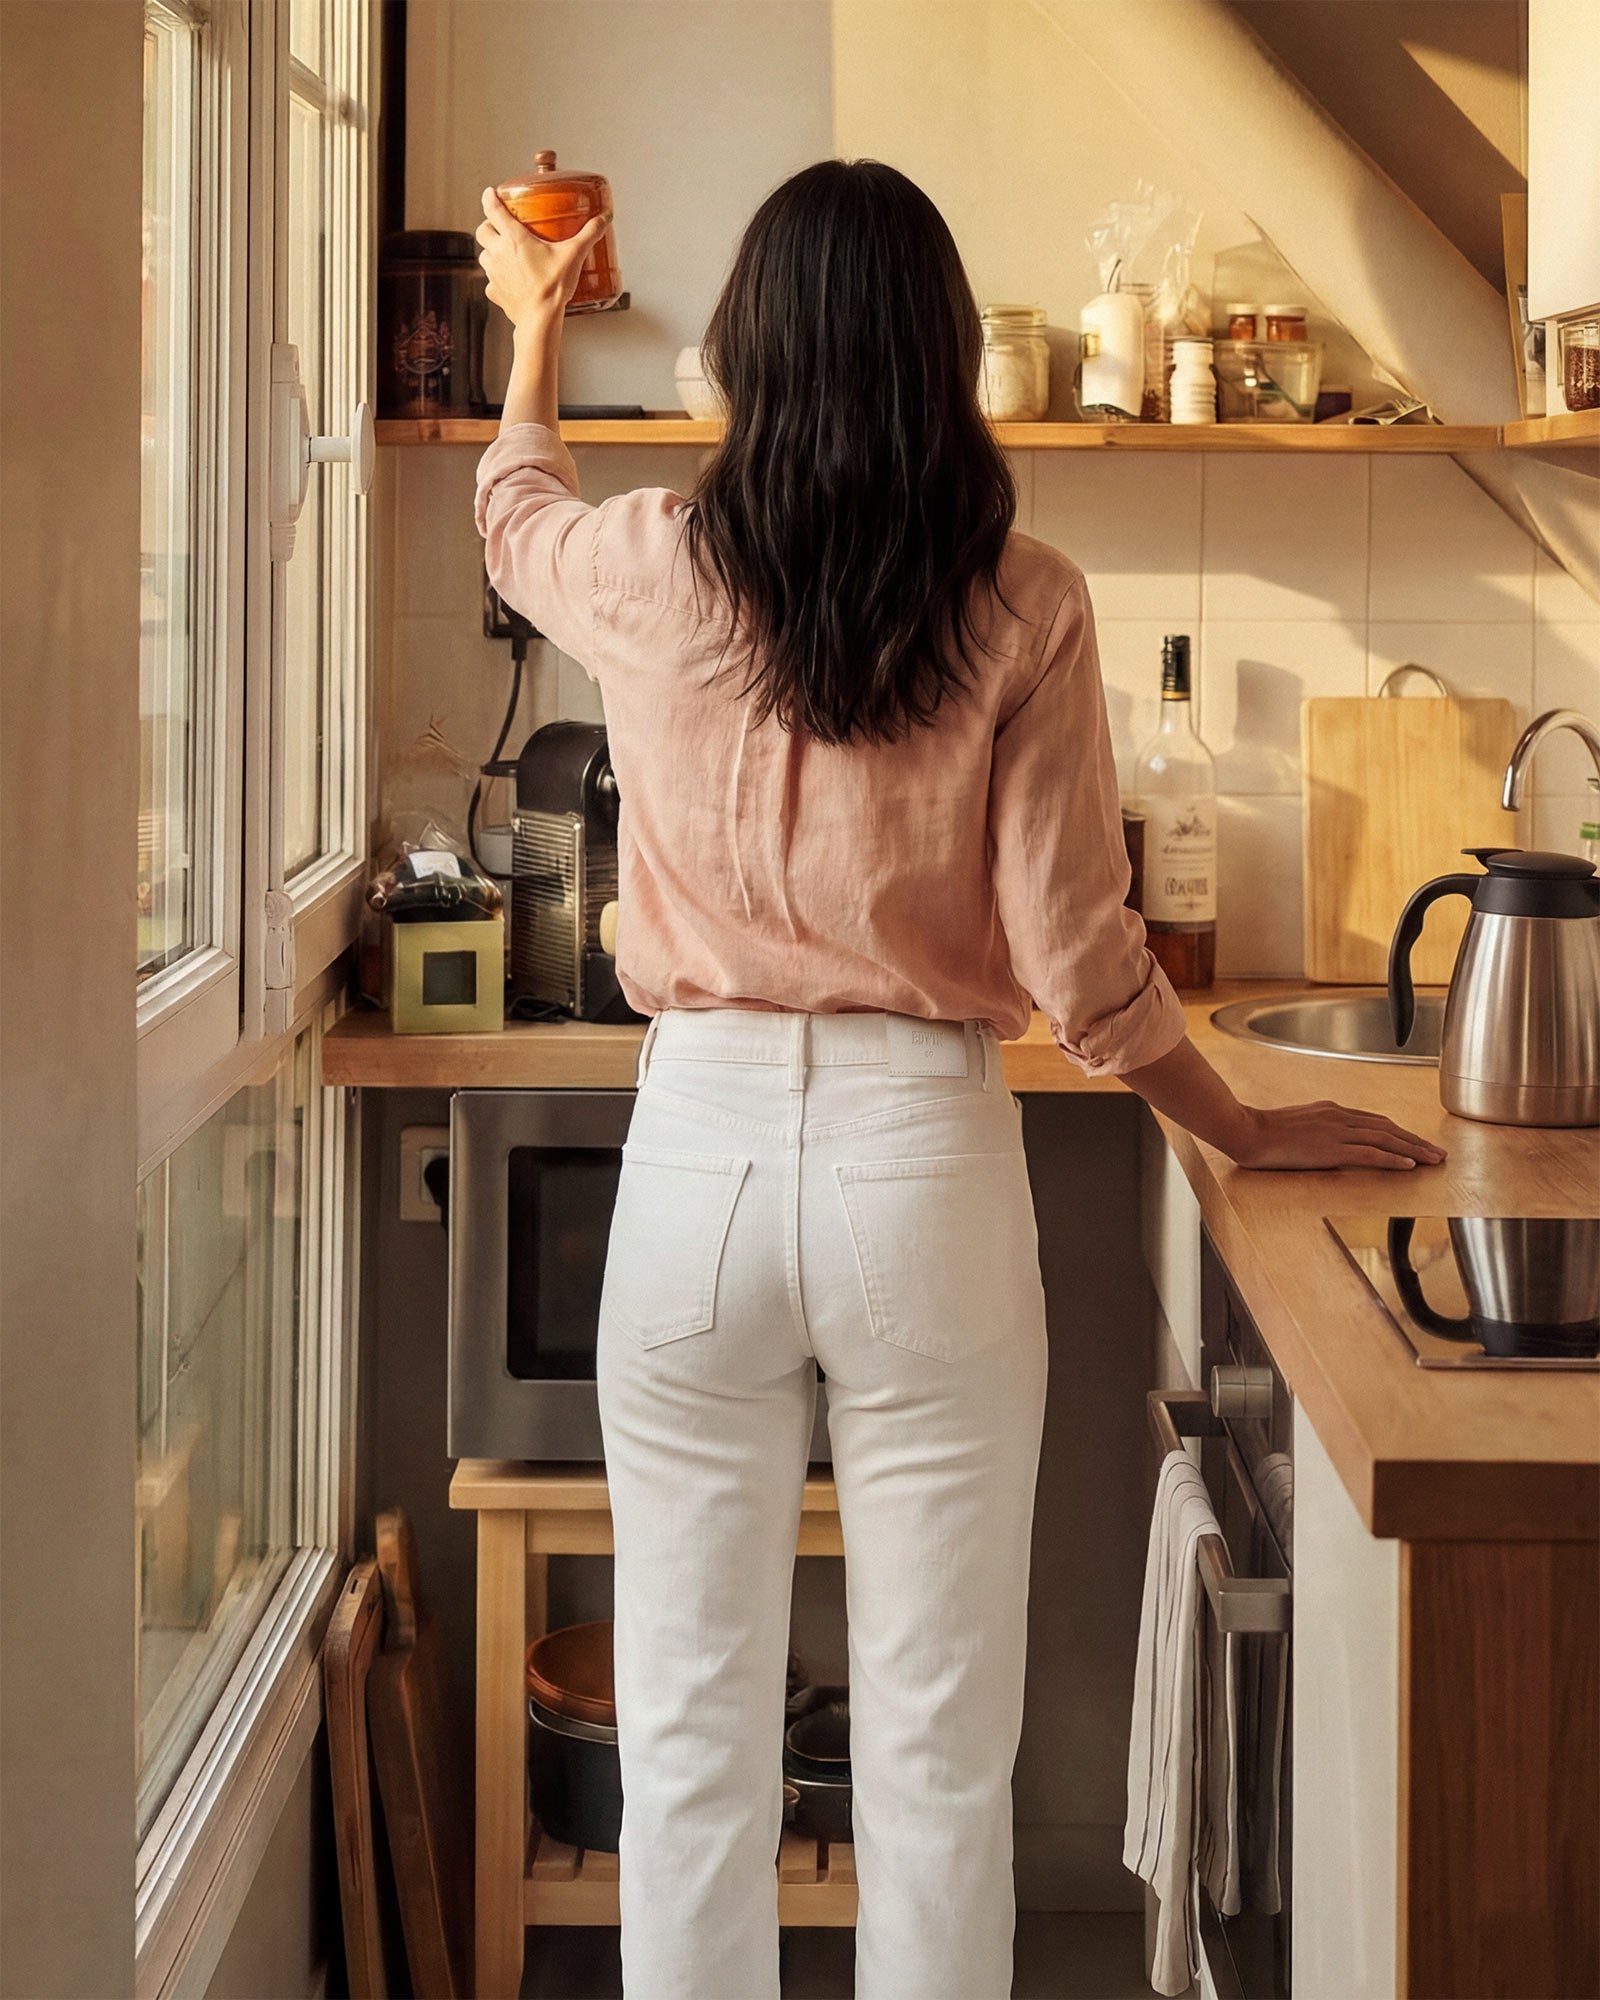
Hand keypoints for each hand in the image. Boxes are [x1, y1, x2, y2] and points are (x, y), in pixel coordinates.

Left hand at [475, 187, 611, 333]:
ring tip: (505, 255)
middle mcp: (498, 253)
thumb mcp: (574, 255)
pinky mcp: (494, 292)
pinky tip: (509, 281)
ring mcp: (494, 273)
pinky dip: (496, 279)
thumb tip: (604, 218)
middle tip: (499, 227)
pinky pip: (490, 281)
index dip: (489, 198)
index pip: (492, 209)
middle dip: (488, 226)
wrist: (540, 319)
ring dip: (490, 252)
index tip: (490, 193)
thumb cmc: (553, 286)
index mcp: (513, 237)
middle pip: (482, 231)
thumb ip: (589, 234)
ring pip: (483, 255)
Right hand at [1228, 1100, 1446, 1171]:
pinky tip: (1409, 1165)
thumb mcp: (1298, 1126)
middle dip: (1416, 1141)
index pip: (1376, 1121)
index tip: (1417, 1143)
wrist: (1246, 1130)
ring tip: (1433, 1160)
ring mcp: (1336, 1130)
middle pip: (1388, 1128)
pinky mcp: (1330, 1147)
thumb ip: (1319, 1131)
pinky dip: (1392, 1158)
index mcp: (1332, 1110)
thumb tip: (1331, 1143)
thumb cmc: (1264, 1131)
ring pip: (1385, 1138)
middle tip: (1438, 1153)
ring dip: (1414, 1149)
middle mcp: (1339, 1116)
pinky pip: (1369, 1152)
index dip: (1401, 1133)